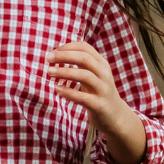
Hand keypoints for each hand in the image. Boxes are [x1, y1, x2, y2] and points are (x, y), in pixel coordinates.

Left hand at [46, 40, 145, 163]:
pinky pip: (83, 97)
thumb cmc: (97, 92)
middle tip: (47, 58)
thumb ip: (80, 64)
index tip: (52, 51)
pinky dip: (69, 92)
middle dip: (64, 56)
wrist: (115, 116)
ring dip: (65, 72)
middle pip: (84, 58)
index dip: (67, 47)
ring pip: (85, 75)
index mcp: (101, 64)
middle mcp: (104, 74)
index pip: (85, 48)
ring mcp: (103, 89)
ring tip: (49, 72)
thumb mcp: (91, 74)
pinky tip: (57, 89)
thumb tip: (57, 53)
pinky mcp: (100, 104)